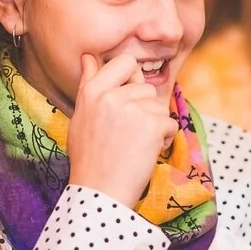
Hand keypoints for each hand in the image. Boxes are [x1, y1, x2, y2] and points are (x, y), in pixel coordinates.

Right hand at [67, 54, 178, 207]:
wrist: (99, 193)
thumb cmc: (89, 158)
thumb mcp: (80, 117)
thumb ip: (88, 84)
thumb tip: (88, 57)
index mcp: (92, 91)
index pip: (124, 62)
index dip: (132, 79)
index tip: (127, 100)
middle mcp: (111, 95)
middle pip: (146, 87)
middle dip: (144, 108)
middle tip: (128, 134)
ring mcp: (132, 108)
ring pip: (159, 105)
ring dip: (155, 125)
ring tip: (136, 145)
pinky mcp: (151, 124)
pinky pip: (170, 123)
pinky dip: (164, 140)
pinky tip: (146, 153)